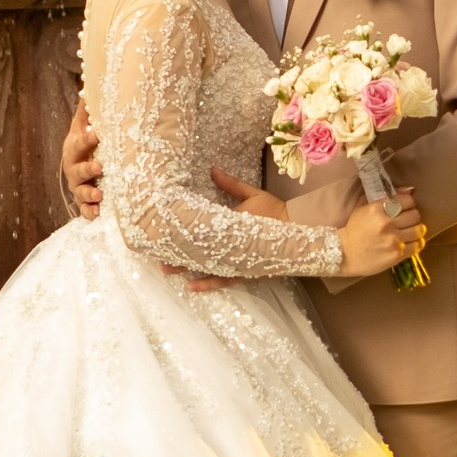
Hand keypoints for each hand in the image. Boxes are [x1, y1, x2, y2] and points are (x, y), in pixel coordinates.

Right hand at [61, 100, 103, 221]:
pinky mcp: (84, 202)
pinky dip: (90, 212)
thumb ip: (87, 110)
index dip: (87, 139)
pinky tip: (98, 214)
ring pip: (81, 192)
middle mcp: (74, 169)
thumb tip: (89, 85)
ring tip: (100, 194)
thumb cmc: (85, 143)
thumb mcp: (83, 126)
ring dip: (89, 194)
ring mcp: (78, 187)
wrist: (79, 166)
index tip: (97, 133)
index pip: (80, 142)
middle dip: (88, 169)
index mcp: (74, 148)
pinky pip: (84, 210)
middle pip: (78, 169)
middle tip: (100, 167)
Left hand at [171, 163, 291, 290]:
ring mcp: (236, 262)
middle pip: (197, 249)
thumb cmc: (275, 212)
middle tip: (156, 252)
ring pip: (206, 267)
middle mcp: (229, 246)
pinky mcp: (244, 273)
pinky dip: (208, 284)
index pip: (200, 226)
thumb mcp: (252, 195)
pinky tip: (192, 287)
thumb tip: (212, 168)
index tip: (162, 228)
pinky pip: (223, 281)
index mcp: (230, 224)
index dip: (181, 228)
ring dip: (186, 268)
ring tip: (166, 270)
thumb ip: (230, 184)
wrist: (299, 231)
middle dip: (177, 250)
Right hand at [334, 187, 426, 281]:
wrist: (344, 254)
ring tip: (409, 231)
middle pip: (415, 215)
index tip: (404, 208)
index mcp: (378, 209)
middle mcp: (387, 224)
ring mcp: (393, 240)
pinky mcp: (397, 254)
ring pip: (419, 230)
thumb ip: (385, 196)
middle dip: (412, 216)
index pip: (408, 200)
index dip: (408, 203)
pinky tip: (409, 242)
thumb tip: (410, 189)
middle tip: (406, 220)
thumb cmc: (354, 229)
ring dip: (416, 229)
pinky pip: (417, 245)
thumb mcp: (363, 207)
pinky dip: (416, 243)